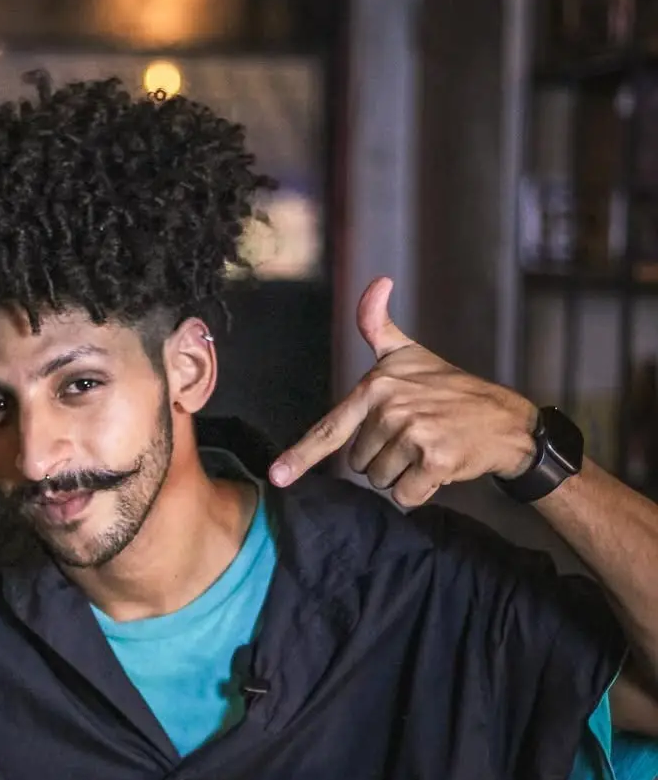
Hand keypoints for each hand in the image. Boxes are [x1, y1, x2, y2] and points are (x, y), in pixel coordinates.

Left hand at [268, 277, 539, 508]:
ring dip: (403, 474)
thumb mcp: (411, 354)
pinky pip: (406, 496)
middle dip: (384, 458)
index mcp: (376, 387)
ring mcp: (414, 433)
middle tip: (414, 437)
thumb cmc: (450, 390)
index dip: (300, 456)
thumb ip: (379, 325)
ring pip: (381, 480)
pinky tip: (440, 466)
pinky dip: (421, 490)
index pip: (330, 428)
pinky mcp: (435, 460)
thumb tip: (376, 283)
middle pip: (358, 464)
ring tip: (427, 448)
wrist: (504, 420)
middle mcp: (391, 408)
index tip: (276, 477)